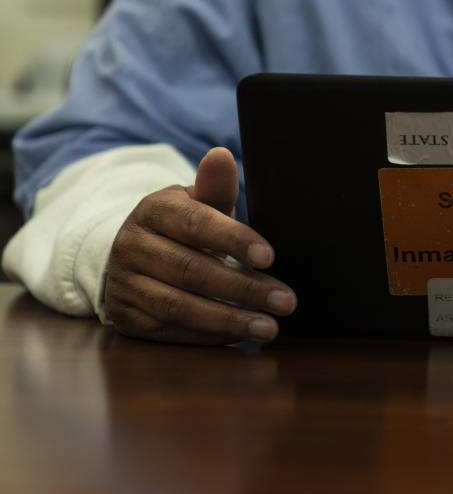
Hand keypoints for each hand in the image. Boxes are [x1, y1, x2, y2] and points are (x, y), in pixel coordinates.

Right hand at [104, 147, 296, 343]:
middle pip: (192, 270)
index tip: (270, 257)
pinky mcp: (125, 317)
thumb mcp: (198, 203)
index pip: (196, 224)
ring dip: (229, 320)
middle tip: (286, 301)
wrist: (135, 253)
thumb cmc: (183, 226)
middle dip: (244, 289)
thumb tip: (222, 156)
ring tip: (269, 327)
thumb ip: (215, 187)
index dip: (234, 240)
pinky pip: (169, 331)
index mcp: (154, 210)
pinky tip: (241, 338)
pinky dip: (208, 336)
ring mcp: (124, 283)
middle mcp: (131, 245)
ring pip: (179, 306)